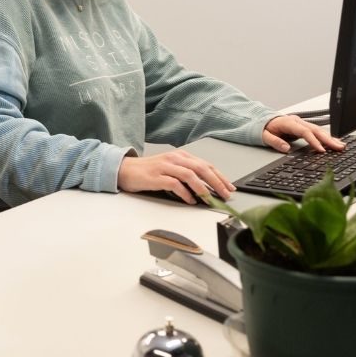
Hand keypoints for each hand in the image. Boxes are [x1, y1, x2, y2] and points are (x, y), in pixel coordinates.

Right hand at [117, 150, 234, 203]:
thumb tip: (206, 188)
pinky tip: (191, 200)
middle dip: (217, 182)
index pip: (206, 165)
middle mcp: (175, 158)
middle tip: (225, 194)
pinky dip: (185, 193)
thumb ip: (187, 175)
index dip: (220, 176)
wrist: (126, 170)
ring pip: (190, 175)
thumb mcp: (171, 168)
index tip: (229, 187)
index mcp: (181, 156)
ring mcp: (166, 166)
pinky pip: (175, 184)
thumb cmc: (150, 171)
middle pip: (202, 168)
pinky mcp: (157, 176)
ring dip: (203, 188)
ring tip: (210, 198)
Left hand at [261, 115, 344, 153]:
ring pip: (319, 130)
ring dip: (330, 138)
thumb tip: (286, 148)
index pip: (305, 132)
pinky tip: (334, 142)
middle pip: (316, 130)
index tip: (321, 150)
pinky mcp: (304, 127)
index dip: (314, 141)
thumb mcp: (265, 136)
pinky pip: (317, 132)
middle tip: (338, 147)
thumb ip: (275, 142)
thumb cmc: (264, 128)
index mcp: (289, 123)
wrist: (263, 120)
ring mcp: (302, 123)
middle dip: (328, 139)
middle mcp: (298, 122)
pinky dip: (326, 137)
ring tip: (340, 146)